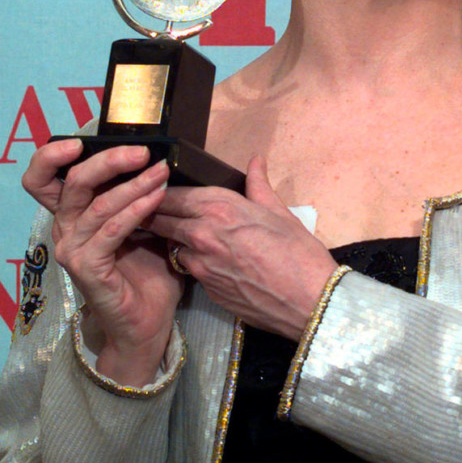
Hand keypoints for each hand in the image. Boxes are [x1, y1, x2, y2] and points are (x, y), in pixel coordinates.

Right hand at [22, 140, 183, 385]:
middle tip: (142, 152)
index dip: (53, 155)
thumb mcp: (147, 226)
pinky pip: (112, 230)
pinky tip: (157, 198)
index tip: (81, 139)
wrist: (148, 323)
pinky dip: (136, 210)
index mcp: (74, 216)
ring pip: (97, 204)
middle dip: (109, 160)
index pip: (45, 179)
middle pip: (74, 181)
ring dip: (133, 184)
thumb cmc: (148, 273)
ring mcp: (74, 249)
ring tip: (161, 173)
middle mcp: (66, 229)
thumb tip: (159, 161)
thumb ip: (142, 196)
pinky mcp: (87, 268)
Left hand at [146, 155, 337, 340]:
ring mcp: (200, 264)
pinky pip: (188, 267)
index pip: (172, 194)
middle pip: (160, 218)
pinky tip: (206, 259)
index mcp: (221, 208)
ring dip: (172, 237)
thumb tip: (256, 161)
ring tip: (182, 232)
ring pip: (170, 244)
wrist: (309, 301)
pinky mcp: (204, 288)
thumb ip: (259, 185)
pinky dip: (191, 260)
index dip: (161, 190)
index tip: (159, 187)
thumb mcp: (280, 213)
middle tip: (152, 207)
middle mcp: (202, 233)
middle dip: (154, 212)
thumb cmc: (300, 254)